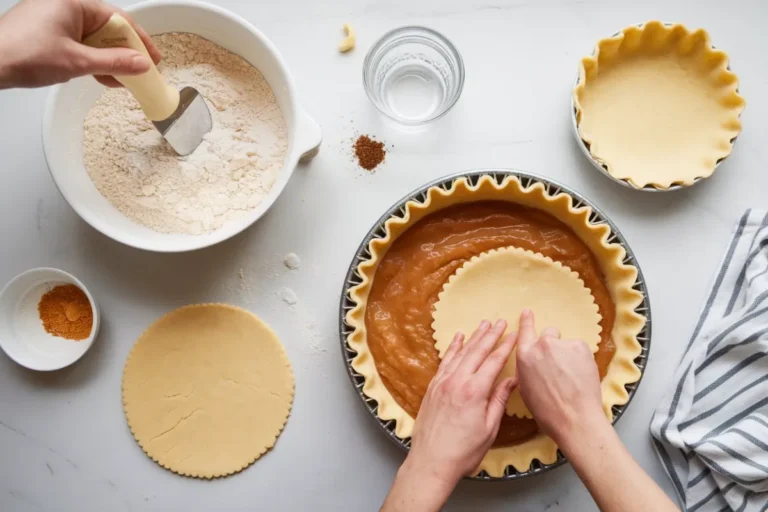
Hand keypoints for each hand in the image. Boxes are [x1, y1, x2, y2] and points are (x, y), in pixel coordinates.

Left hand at [0, 0, 161, 88]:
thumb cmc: (23, 54)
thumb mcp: (77, 61)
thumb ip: (114, 62)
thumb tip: (142, 63)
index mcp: (74, 2)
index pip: (119, 19)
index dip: (140, 41)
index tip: (154, 59)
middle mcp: (65, 5)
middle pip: (108, 28)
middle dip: (126, 52)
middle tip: (142, 72)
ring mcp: (55, 19)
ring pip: (94, 38)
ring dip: (110, 59)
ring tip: (123, 80)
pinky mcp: (48, 33)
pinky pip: (80, 43)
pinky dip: (93, 60)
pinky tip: (103, 76)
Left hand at [381, 320, 516, 511]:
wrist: (431, 462)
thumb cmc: (462, 452)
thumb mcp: (489, 429)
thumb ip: (499, 401)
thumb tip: (511, 381)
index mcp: (474, 392)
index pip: (494, 361)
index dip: (506, 346)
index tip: (515, 334)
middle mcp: (456, 382)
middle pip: (477, 352)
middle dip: (491, 335)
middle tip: (501, 321)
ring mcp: (442, 383)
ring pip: (460, 353)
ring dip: (473, 337)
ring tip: (484, 324)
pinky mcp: (432, 387)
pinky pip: (445, 361)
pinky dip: (452, 348)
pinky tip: (458, 339)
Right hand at [515, 309, 606, 446]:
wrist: (574, 419)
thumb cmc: (548, 411)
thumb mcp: (525, 388)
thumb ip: (526, 368)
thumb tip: (532, 361)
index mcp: (524, 356)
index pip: (524, 331)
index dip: (527, 321)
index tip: (528, 312)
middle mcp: (542, 345)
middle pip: (548, 334)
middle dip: (553, 345)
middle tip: (559, 365)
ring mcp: (562, 344)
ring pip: (566, 343)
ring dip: (568, 353)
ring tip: (572, 375)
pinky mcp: (581, 347)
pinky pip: (579, 348)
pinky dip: (581, 359)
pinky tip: (581, 375)